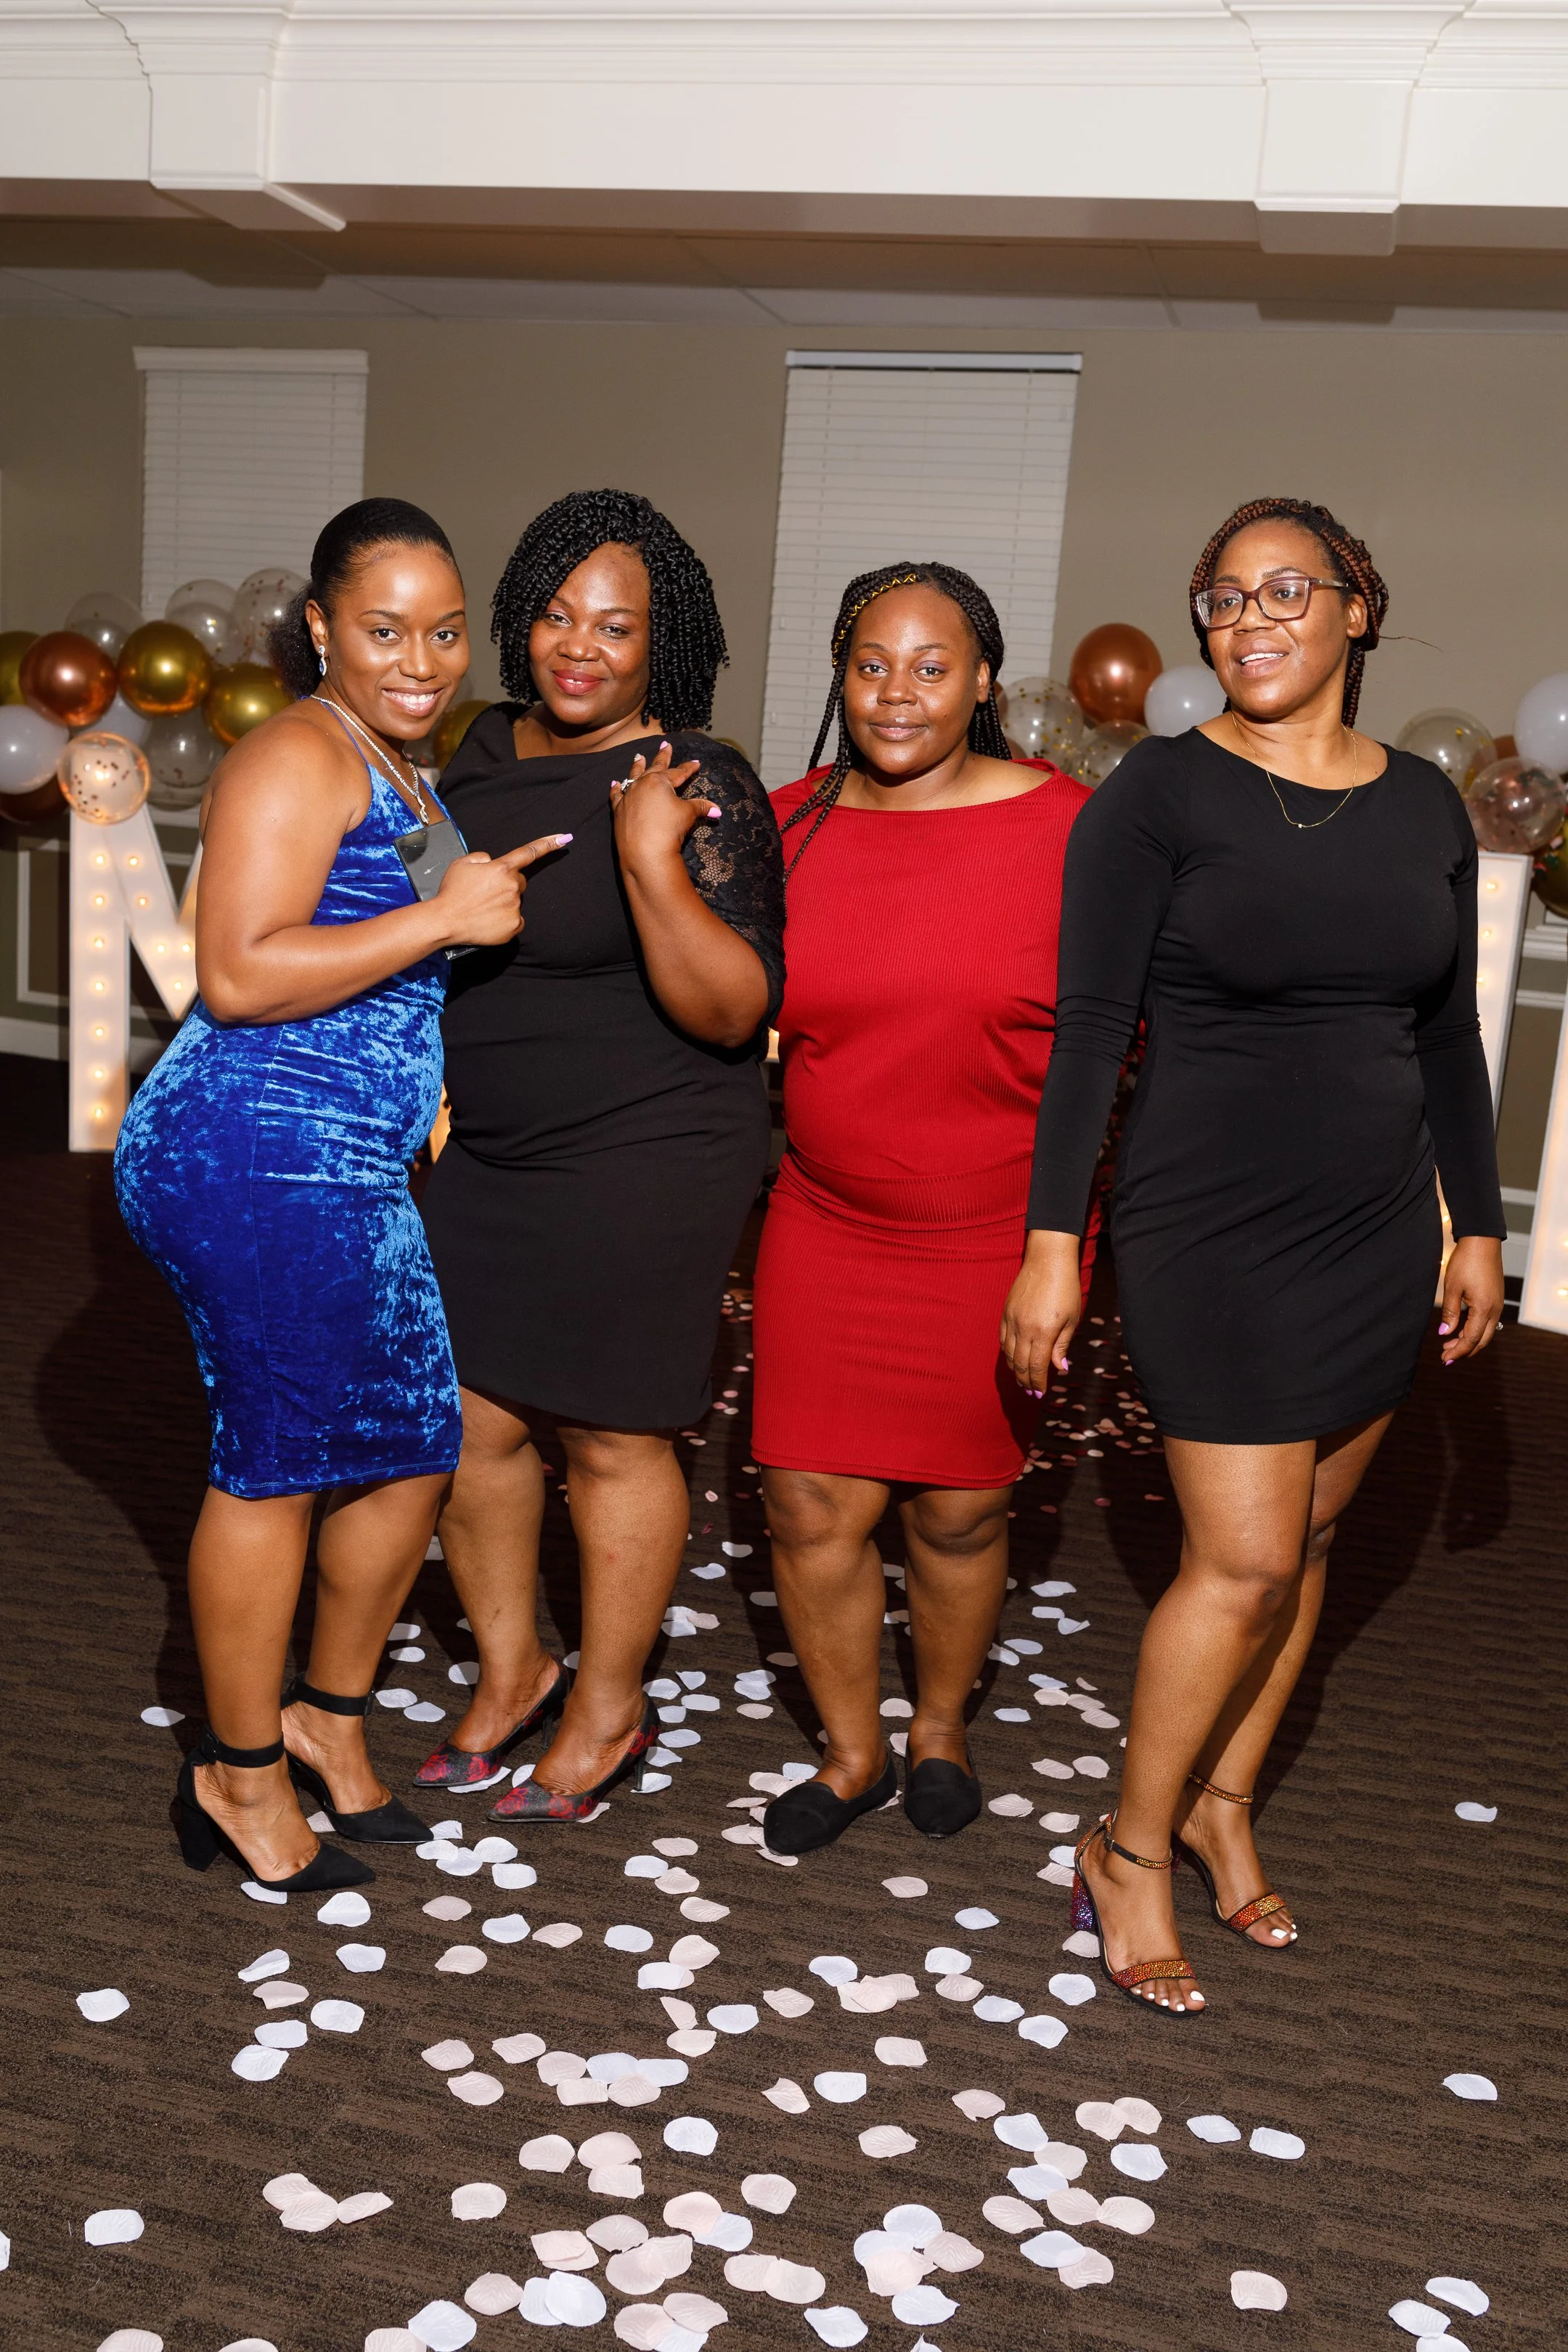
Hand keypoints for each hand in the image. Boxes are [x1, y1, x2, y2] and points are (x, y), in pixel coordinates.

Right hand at [431, 832, 570, 946]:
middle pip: (519, 881)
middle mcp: (513, 886)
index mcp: (501, 868)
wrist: (445, 920)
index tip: (565, 837)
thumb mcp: (462, 863)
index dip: (548, 844)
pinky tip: (489, 921)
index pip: (529, 852)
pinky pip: (516, 920)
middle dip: (507, 884)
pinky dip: (506, 921)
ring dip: (504, 903)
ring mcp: (515, 907)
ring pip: (515, 901)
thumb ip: (482, 858)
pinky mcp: (514, 926)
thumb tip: (491, 862)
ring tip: (482, 908)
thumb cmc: (451, 891)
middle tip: (485, 893)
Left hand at [611, 740, 720, 873]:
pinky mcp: (618, 810)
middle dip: (663, 756)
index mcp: (660, 781)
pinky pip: (616, 795)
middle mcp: (643, 784)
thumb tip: (718, 810)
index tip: (696, 763)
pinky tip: (614, 782)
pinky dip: (616, 788)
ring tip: (638, 756)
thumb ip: (700, 807)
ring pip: (633, 776)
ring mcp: (629, 795)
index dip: (689, 768)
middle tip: (665, 744)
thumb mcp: (687, 815)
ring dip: (637, 766)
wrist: (644, 851)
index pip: (678, 772)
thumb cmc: (668, 829)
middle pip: (655, 767)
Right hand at [1001, 1229, 1082, 1392]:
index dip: (1038, 1383)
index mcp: (1044, 1333)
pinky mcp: (1005, 1311)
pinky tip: (1013, 1358)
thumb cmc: (1066, 1288)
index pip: (1037, 1367)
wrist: (1048, 1259)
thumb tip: (1061, 1368)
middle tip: (1031, 1392)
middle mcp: (1024, 1329)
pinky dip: (1007, 1353)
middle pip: (1020, 1364)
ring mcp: (1012, 1320)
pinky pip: (1003, 1339)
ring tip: (1021, 1380)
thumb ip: (1062, 1345)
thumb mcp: (1071, 1319)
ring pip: (1009, 1354)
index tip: (1040, 1394)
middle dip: (1026, 1381)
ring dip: (1015, 1370)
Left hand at [1438, 1234, 1503, 1364]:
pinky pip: (1488, 1321)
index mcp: (1484, 1309)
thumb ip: (1449, 1313)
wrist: (1482, 1241)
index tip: (1444, 1359)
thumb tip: (1444, 1333)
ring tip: (1450, 1344)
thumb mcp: (1452, 1288)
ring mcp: (1498, 1304)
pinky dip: (1475, 1330)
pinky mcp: (1496, 1298)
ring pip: (1486, 1332)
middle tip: (1446, 1357)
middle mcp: (1495, 1310)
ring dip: (1470, 1341)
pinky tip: (1462, 1329)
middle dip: (1465, 1351)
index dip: (1458, 1352)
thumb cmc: (1466, 1262)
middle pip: (1482, 1340)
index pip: (1471, 1339)